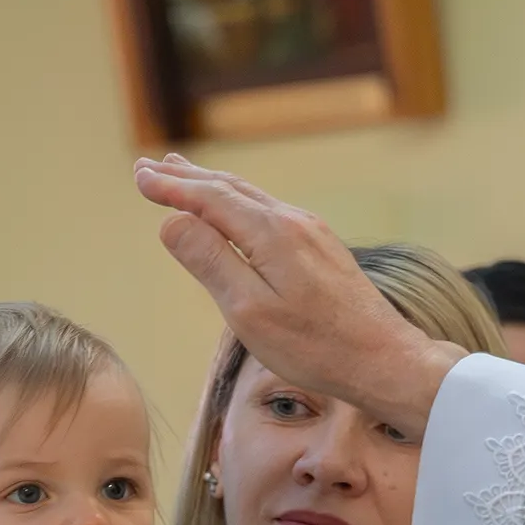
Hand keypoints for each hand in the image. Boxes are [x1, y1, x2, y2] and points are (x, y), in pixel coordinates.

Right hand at [134, 154, 466, 428]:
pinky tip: (236, 210)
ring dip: (213, 185)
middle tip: (150, 165)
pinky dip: (240, 203)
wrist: (383, 359)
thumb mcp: (249, 311)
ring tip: (185, 174)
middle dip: (187, 177)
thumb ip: (210, 261)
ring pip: (252, 197)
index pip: (209, 198)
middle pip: (230, 189)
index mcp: (271, 233)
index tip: (140, 176)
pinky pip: (270, 212)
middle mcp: (293, 222)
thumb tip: (173, 220)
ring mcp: (312, 233)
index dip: (172, 187)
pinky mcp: (323, 249)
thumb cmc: (315, 347)